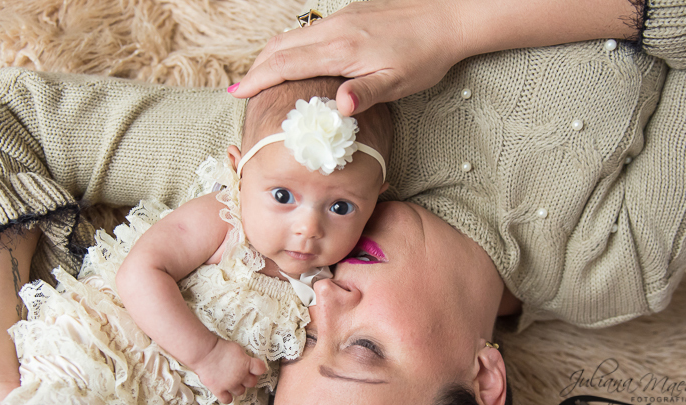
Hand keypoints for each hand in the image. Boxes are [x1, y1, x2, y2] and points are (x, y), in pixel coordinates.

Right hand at [193, 339, 267, 403]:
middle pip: (252, 382)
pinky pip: (227, 400)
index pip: (260, 369)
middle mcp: (241, 376)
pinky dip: (227, 397)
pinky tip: (225, 392)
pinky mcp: (219, 390)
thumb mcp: (236, 348)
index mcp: (246, 363)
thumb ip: (243, 357)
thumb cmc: (219, 347)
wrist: (204, 353)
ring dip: (238, 387)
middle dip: (248, 379)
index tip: (254, 368)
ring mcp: (230, 384)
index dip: (257, 369)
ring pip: (241, 392)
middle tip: (242, 375)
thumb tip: (245, 362)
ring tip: (232, 382)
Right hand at [230, 0, 469, 114]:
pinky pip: (308, 32)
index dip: (258, 79)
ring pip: (292, 36)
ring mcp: (340, 20)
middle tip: (241, 91)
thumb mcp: (397, 83)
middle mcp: (334, 30)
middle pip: (280, 46)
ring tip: (259, 77)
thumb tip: (340, 107)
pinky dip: (290, 47)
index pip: (287, 64)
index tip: (238, 93)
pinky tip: (293, 61)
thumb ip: (365, 94)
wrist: (448, 16)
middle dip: (256, 68)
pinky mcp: (349, 16)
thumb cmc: (424, 55)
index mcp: (342, 50)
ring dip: (271, 56)